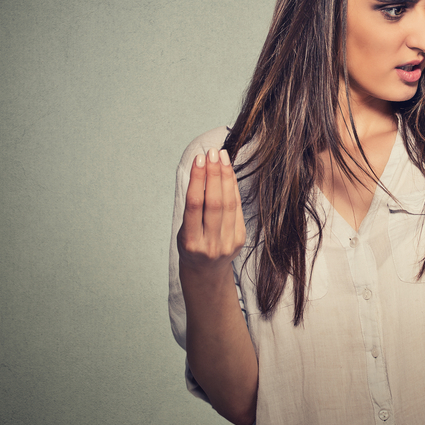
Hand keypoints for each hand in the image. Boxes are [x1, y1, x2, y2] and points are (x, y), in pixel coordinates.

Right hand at [177, 148, 246, 273]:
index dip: (198, 179)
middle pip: (215, 202)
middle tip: (212, 153)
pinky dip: (233, 189)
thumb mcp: (184, 231)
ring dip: (225, 177)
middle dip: (214, 174)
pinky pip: (237, 209)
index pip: (195, 204)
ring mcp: (227, 243)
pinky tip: (229, 174)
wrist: (206, 271)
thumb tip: (203, 172)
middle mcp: (210, 243)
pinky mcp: (240, 239)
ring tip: (222, 157)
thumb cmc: (191, 246)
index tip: (199, 159)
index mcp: (190, 241)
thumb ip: (194, 207)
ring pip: (229, 204)